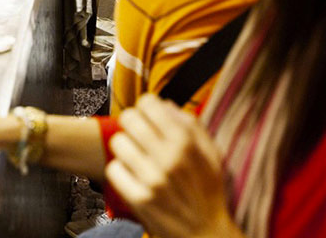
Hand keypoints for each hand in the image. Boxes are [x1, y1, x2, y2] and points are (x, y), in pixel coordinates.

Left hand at [106, 94, 241, 237]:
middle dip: (132, 124)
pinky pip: (113, 169)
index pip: (148, 102)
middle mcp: (168, 158)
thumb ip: (191, 125)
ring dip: (126, 148)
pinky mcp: (138, 198)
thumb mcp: (212, 154)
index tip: (149, 116)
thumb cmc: (208, 193)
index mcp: (186, 143)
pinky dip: (121, 172)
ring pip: (117, 141)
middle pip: (128, 118)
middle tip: (139, 135)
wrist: (207, 236)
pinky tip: (133, 176)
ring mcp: (152, 179)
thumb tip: (165, 104)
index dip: (146, 107)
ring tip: (137, 157)